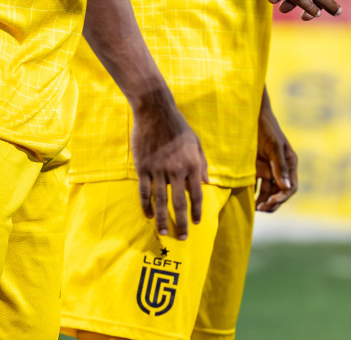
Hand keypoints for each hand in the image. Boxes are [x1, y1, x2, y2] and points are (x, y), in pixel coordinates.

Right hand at [131, 91, 207, 240]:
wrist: (155, 112)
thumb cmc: (178, 127)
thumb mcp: (196, 143)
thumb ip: (202, 164)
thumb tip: (206, 183)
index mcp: (192, 164)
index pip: (197, 194)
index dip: (196, 211)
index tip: (195, 223)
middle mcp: (177, 169)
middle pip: (179, 202)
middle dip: (181, 223)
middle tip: (182, 238)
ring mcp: (158, 169)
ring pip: (160, 201)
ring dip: (162, 219)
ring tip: (164, 232)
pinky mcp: (143, 167)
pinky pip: (145, 192)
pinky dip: (146, 206)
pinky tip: (147, 215)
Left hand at [254, 93, 297, 211]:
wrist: (250, 115)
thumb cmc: (266, 127)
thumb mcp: (274, 145)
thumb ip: (279, 166)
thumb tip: (287, 188)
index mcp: (290, 163)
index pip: (291, 187)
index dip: (282, 197)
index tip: (270, 202)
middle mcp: (281, 168)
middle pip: (280, 192)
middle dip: (273, 202)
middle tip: (260, 208)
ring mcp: (269, 168)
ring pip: (269, 191)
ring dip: (263, 200)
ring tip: (254, 207)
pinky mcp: (257, 168)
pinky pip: (257, 185)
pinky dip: (254, 193)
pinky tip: (248, 198)